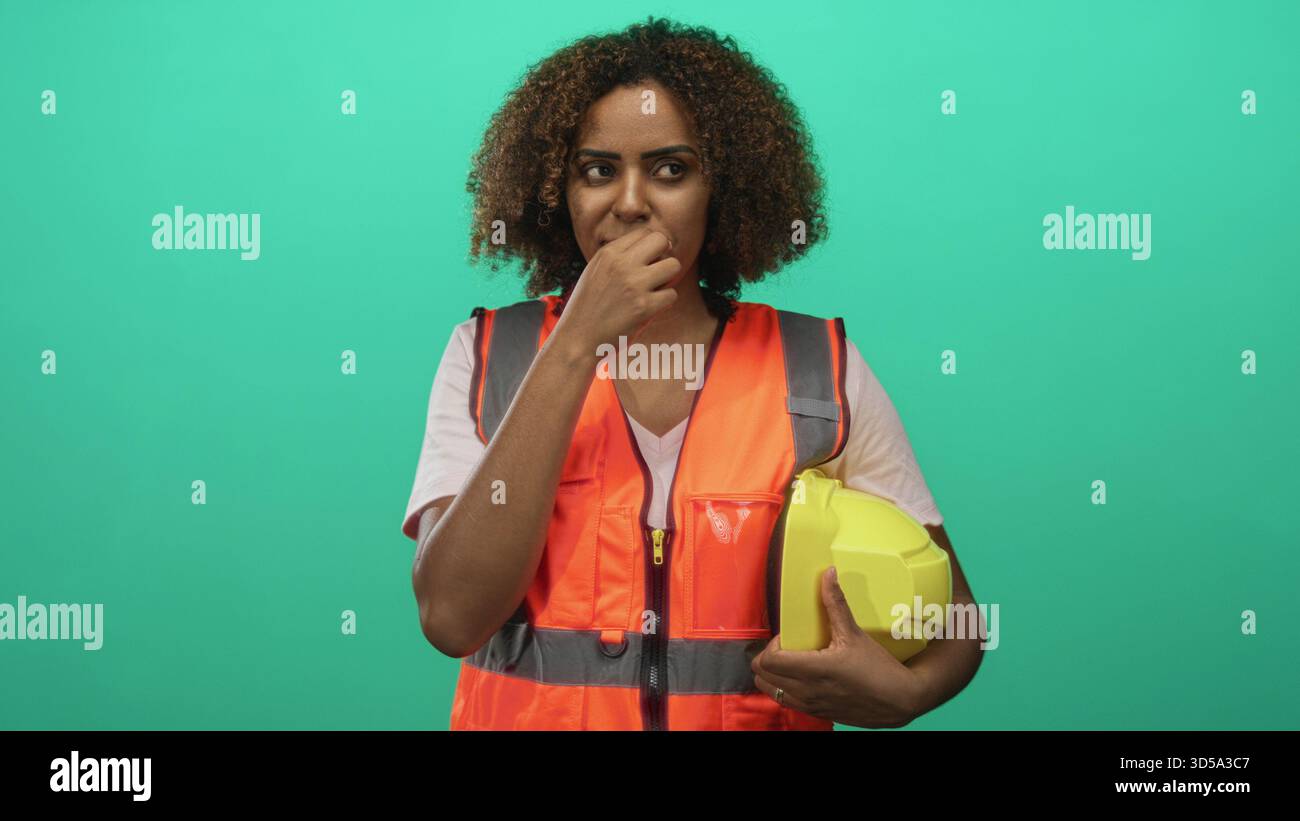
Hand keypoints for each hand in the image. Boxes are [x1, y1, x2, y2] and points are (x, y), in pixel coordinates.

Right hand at [549, 227, 681, 362]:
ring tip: (654, 290)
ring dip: (668, 279)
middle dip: (664, 255)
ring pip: (673, 265)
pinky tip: (650, 309)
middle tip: (656, 273)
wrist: (577, 339)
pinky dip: (664, 302)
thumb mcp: (595, 272)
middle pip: (661, 240)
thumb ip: (618, 257)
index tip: (648, 262)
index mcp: (608, 253)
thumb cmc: (588, 307)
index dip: (651, 247)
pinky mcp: (644, 307)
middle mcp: (621, 264)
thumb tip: (652, 246)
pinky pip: (672, 294)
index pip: (644, 232)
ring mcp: (634, 285)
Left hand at [751, 566, 931, 727]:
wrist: (900, 699)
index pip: (768, 661)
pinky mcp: (817, 713)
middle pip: (762, 677)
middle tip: (787, 647)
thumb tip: (828, 574)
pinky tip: (802, 677)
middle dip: (768, 658)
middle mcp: (806, 691)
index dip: (772, 645)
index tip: (788, 636)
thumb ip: (836, 603)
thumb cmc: (879, 668)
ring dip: (773, 675)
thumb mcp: (854, 633)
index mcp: (813, 670)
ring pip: (771, 692)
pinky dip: (785, 688)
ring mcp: (810, 705)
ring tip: (792, 661)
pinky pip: (787, 702)